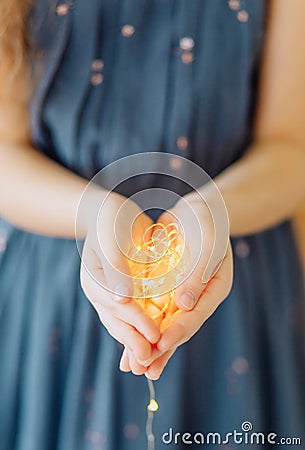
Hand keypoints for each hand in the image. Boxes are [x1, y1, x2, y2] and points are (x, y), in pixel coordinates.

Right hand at [80, 189, 160, 362]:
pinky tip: (157, 341)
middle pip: (119, 323)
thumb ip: (115, 269)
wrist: (110, 212)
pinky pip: (136, 314)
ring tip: (153, 362)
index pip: (118, 307)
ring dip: (138, 342)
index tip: (153, 337)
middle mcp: (103, 293)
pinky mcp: (127, 291)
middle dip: (135, 343)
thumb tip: (121, 300)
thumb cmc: (109, 220)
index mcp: (95, 282)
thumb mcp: (111, 239)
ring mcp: (114, 294)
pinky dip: (144, 328)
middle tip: (151, 362)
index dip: (136, 323)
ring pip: (126, 323)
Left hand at [120, 190, 232, 377]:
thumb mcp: (206, 243)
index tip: (160, 344)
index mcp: (215, 288)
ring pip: (164, 323)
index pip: (196, 315)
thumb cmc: (205, 221)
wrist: (193, 209)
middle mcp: (199, 295)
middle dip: (161, 349)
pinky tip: (128, 339)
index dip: (178, 331)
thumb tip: (185, 306)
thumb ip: (198, 275)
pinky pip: (154, 310)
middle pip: (180, 327)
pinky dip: (142, 324)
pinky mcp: (167, 288)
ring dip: (149, 344)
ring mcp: (182, 293)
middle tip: (144, 370)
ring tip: (133, 367)